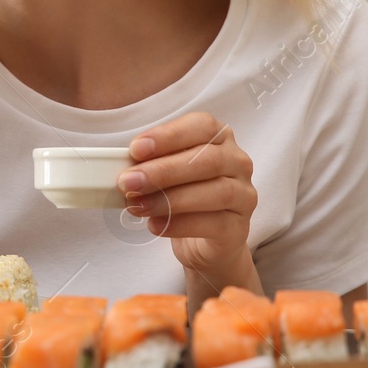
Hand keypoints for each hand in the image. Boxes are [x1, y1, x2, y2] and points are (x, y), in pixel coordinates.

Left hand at [119, 113, 258, 287]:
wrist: (204, 241)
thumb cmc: (183, 196)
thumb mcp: (166, 173)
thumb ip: (150, 164)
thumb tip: (123, 168)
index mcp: (220, 138)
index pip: (202, 126)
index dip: (169, 136)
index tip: (135, 149)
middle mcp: (238, 162)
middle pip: (207, 160)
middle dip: (163, 170)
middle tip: (128, 182)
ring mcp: (244, 195)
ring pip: (216, 192)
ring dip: (169, 199)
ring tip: (138, 206)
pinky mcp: (239, 228)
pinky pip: (214, 223)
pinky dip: (180, 224)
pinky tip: (155, 225)